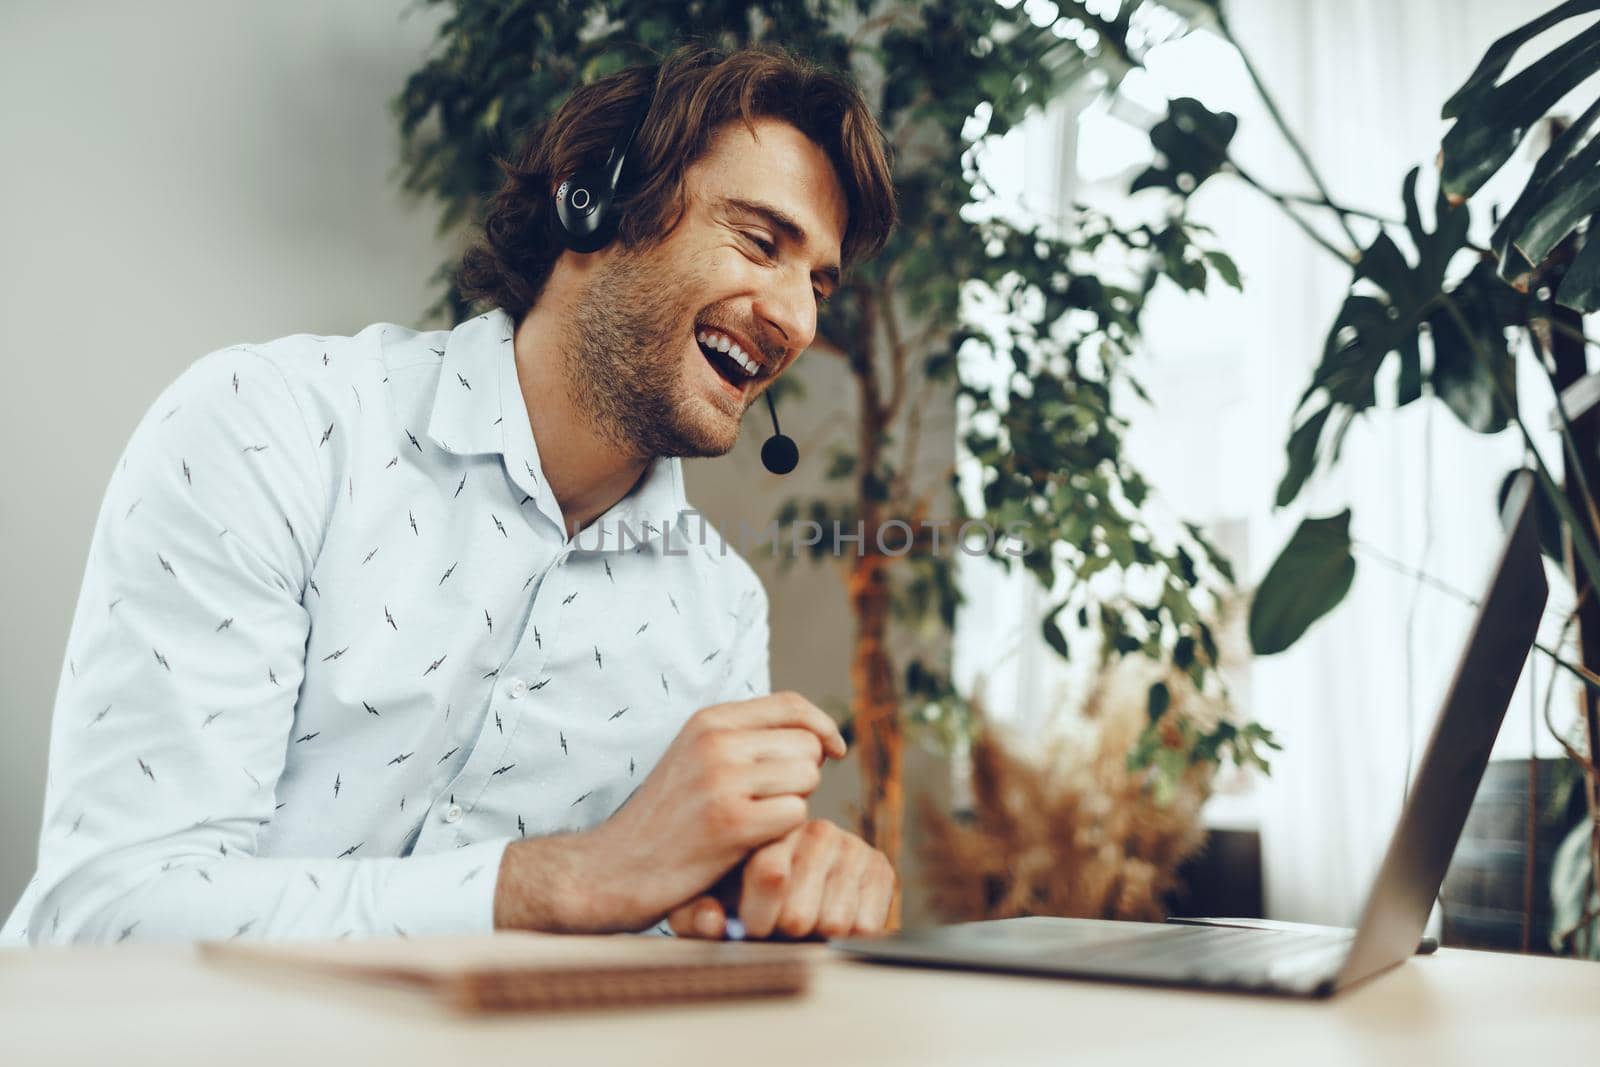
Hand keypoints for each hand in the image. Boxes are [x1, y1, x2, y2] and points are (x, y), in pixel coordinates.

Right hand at [569, 691, 846, 931]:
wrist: (613, 869)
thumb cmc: (666, 822)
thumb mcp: (697, 760)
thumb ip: (747, 741)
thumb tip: (817, 737)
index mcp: (709, 720)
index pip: (792, 705)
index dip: (823, 727)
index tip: (835, 751)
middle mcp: (715, 741)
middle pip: (807, 744)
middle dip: (803, 777)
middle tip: (770, 806)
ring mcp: (722, 779)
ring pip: (806, 778)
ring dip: (794, 807)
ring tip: (756, 825)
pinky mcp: (730, 822)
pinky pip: (795, 815)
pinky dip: (784, 835)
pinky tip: (751, 846)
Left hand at [666, 819, 894, 940]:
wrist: (800, 891)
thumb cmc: (742, 895)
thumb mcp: (707, 900)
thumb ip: (696, 914)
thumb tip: (712, 921)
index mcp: (770, 827)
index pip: (770, 874)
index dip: (759, 919)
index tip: (754, 926)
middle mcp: (816, 830)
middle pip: (798, 914)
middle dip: (784, 934)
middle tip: (780, 926)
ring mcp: (851, 846)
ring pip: (832, 923)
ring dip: (815, 937)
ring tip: (805, 921)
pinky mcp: (881, 867)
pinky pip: (865, 925)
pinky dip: (847, 938)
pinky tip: (832, 920)